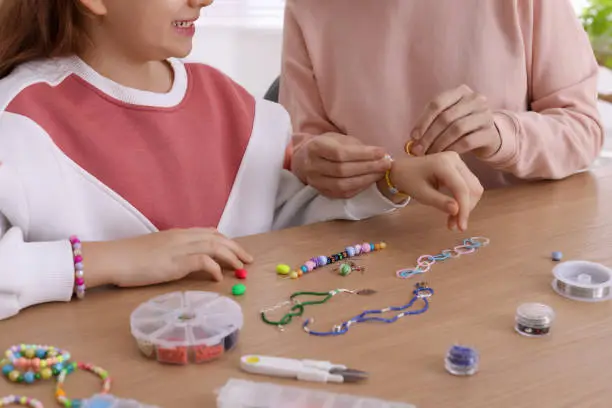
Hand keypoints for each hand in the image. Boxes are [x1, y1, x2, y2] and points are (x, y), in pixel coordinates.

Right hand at [82, 228, 252, 287]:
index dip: (227, 241)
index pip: (209, 232)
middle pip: (218, 238)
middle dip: (236, 248)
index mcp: (178, 234)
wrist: (113, 258)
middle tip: (248, 260)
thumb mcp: (157, 251)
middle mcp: (182, 237)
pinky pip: (203, 261)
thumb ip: (174, 252)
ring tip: (241, 268)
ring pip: (215, 246)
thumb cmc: (130, 258)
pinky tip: (218, 277)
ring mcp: (180, 248)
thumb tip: (186, 261)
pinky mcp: (176, 261)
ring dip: (231, 257)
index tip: (237, 250)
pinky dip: (214, 268)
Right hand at [291, 133, 390, 198]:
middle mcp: (312, 166)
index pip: (340, 153)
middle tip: (386, 163)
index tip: (382, 152)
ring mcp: (315, 182)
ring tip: (381, 173)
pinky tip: (370, 181)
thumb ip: (356, 146)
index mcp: (315, 147)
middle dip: (368, 167)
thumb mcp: (338, 138)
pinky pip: (343, 194)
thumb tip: (380, 155)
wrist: (305, 159)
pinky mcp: (322, 192)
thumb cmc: (327, 145)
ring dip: (366, 179)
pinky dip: (359, 188)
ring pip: (342, 185)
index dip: (363, 154)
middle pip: (342, 170)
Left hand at [388, 152, 482, 230]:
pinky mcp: (460, 168)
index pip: (461, 188)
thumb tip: (457, 210)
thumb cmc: (409, 180)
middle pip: (471, 188)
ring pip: (473, 188)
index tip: (461, 227)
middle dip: (465, 209)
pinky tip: (454, 211)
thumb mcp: (421, 194)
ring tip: (453, 220)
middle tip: (454, 225)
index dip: (464, 209)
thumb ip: (439, 202)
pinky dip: (464, 200)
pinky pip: (469, 186)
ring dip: (466, 206)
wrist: (403, 169)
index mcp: (443, 163)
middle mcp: (455, 159)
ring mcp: (459, 162)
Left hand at [409, 85, 500, 157]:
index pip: (437, 103)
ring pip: (457, 129)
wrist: (486, 136)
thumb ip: (429, 125)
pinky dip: (452, 149)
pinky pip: (467, 141)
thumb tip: (410, 142)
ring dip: (439, 144)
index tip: (413, 137)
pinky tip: (445, 156)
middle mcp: (475, 99)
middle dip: (429, 136)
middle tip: (419, 150)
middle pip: (446, 117)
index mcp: (460, 91)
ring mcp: (485, 115)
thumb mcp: (445, 119)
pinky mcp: (490, 133)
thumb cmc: (460, 126)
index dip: (423, 121)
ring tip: (430, 154)